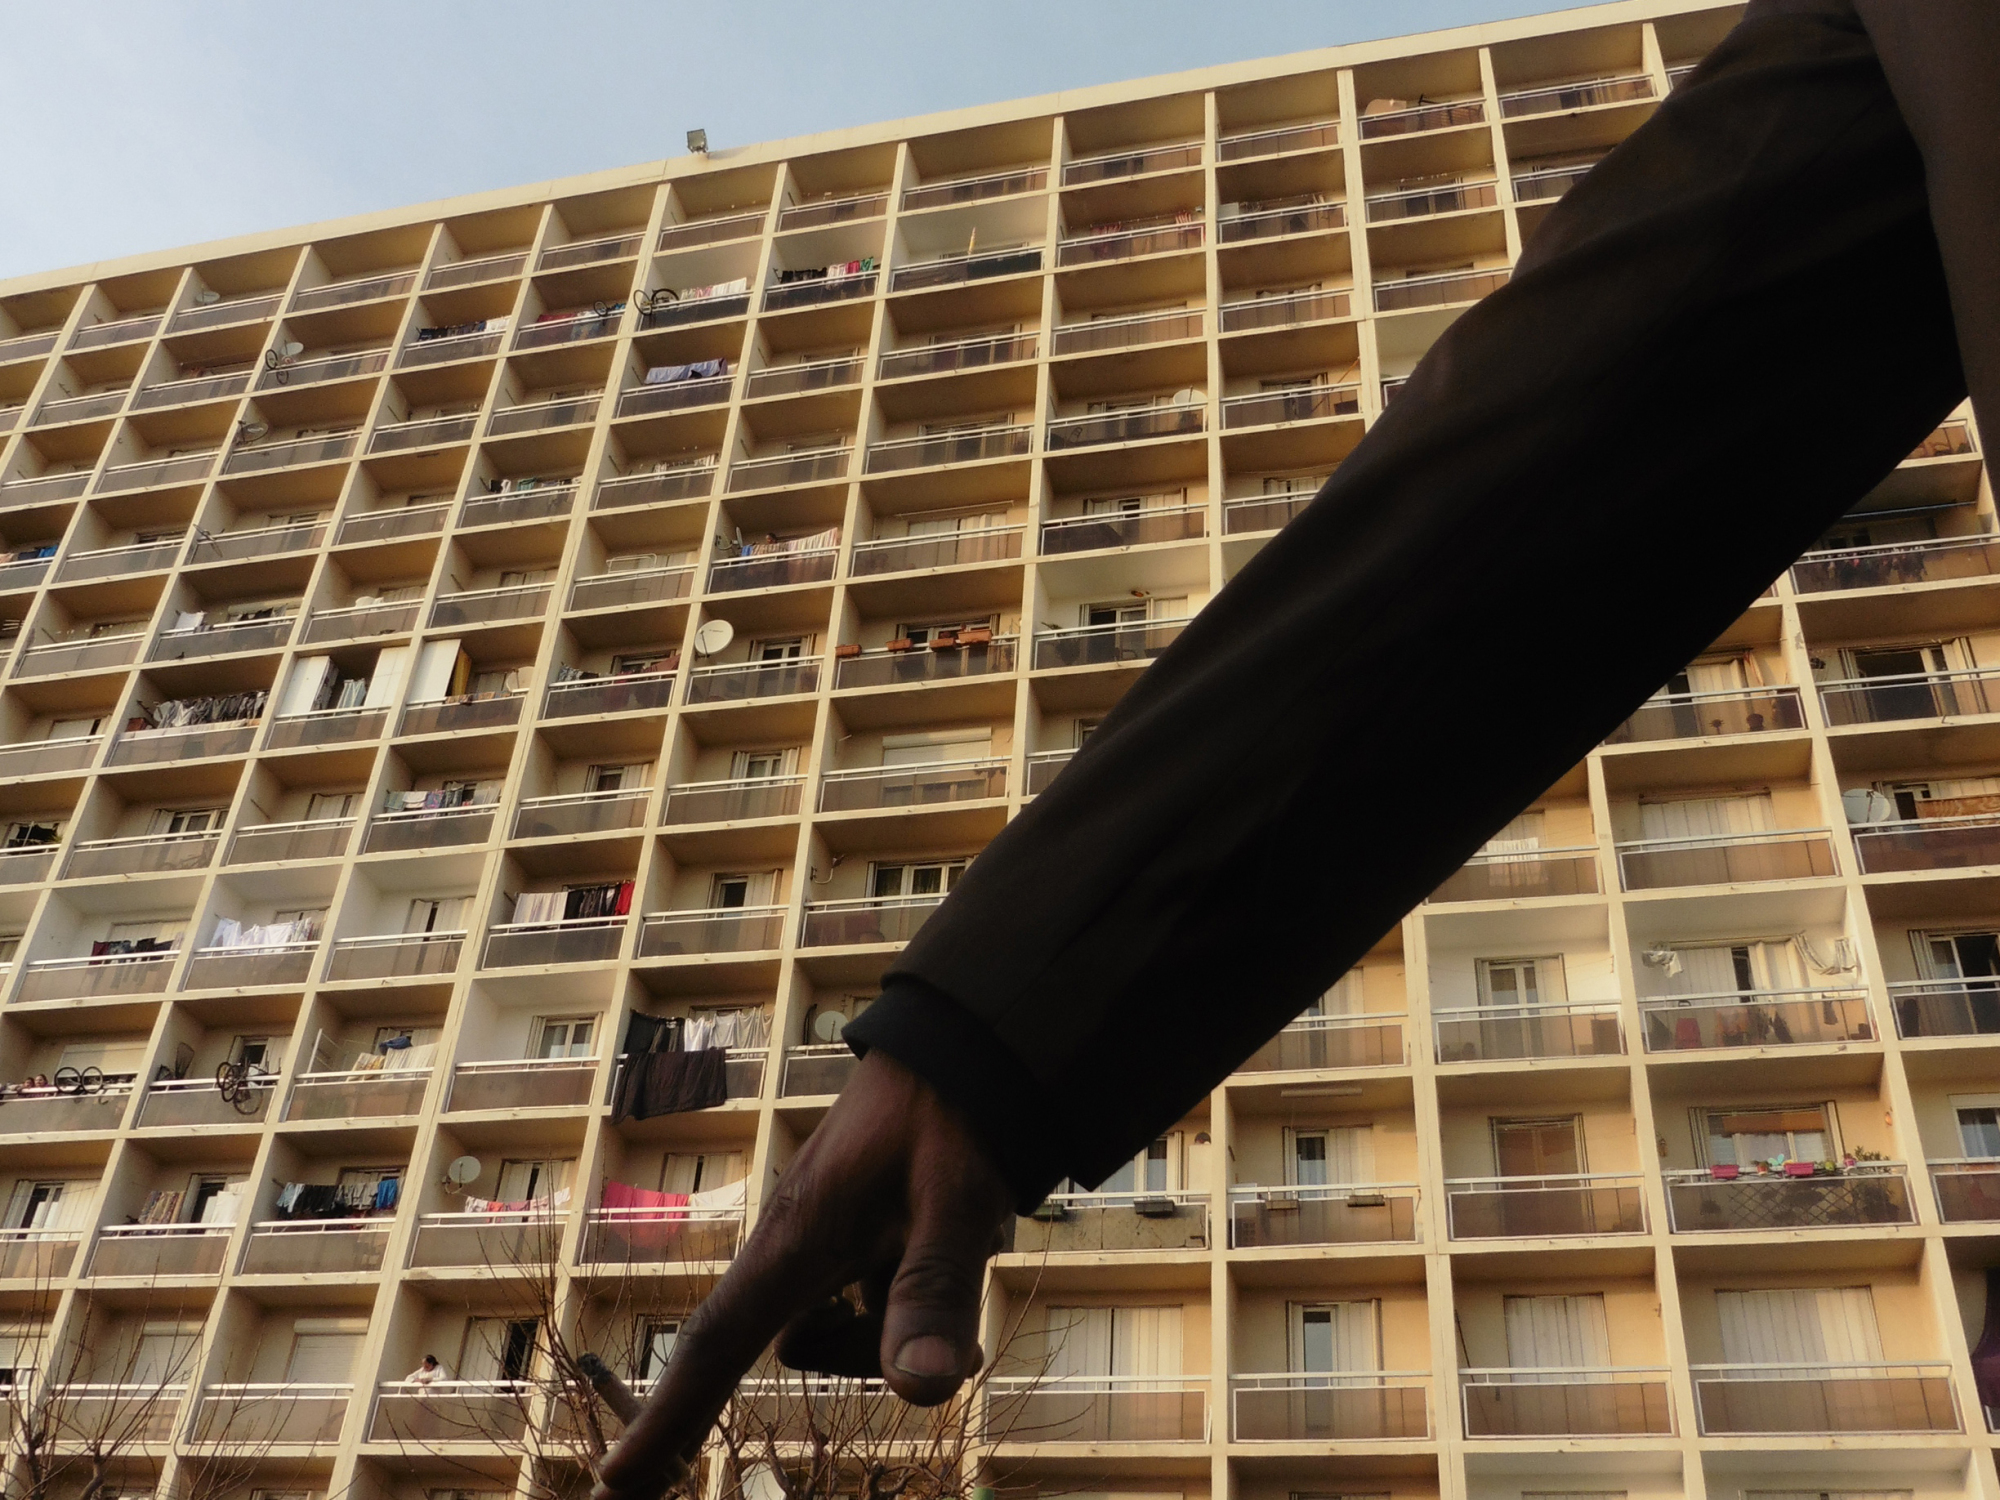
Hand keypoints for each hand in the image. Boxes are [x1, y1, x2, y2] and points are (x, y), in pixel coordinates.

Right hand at [592, 1051, 1014, 1499]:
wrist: (964, 1045)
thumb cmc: (951, 1116)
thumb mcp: (954, 1204)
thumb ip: (934, 1292)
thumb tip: (917, 1392)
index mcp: (794, 1239)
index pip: (716, 1345)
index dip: (666, 1421)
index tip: (611, 1489)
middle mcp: (795, 1247)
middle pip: (810, 1348)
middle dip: (869, 1341)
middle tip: (931, 1284)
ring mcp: (827, 1244)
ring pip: (855, 1333)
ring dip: (906, 1310)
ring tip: (959, 1233)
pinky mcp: (857, 1242)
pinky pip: (878, 1303)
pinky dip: (913, 1288)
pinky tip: (954, 1232)